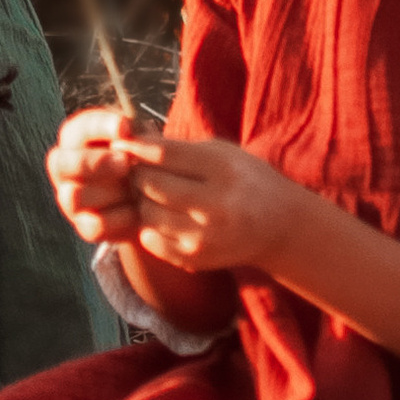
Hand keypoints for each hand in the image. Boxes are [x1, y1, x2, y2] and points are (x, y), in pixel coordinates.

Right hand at [47, 103, 146, 246]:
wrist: (154, 194)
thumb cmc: (142, 155)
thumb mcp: (141, 136)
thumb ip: (133, 131)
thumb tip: (125, 131)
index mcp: (76, 136)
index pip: (78, 128)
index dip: (101, 126)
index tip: (126, 128)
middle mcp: (64, 167)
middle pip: (60, 163)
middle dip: (95, 162)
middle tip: (125, 163)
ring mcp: (69, 199)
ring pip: (73, 196)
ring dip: (108, 192)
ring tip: (134, 189)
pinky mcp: (84, 226)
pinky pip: (94, 225)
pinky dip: (119, 218)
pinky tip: (137, 211)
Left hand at [122, 135, 307, 277]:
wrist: (279, 227)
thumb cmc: (245, 180)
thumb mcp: (222, 153)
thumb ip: (179, 148)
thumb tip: (131, 140)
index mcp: (224, 171)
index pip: (165, 156)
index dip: (137, 147)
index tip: (121, 142)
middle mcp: (216, 206)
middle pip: (151, 185)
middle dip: (138, 174)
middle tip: (139, 168)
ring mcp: (205, 237)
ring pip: (147, 213)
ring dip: (143, 200)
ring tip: (153, 192)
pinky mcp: (196, 259)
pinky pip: (151, 240)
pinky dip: (149, 226)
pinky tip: (163, 216)